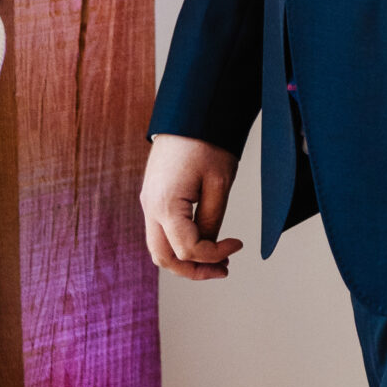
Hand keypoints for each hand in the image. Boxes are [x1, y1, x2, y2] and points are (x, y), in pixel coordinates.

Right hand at [140, 136, 244, 278]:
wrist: (189, 116)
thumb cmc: (206, 144)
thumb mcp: (219, 183)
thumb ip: (212, 219)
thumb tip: (208, 246)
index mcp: (165, 205)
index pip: (186, 249)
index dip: (214, 255)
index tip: (237, 245)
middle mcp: (149, 208)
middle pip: (163, 258)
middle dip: (193, 270)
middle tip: (224, 270)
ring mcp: (148, 204)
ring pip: (159, 248)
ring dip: (186, 260)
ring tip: (216, 261)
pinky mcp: (153, 199)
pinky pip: (161, 233)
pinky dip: (180, 244)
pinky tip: (203, 243)